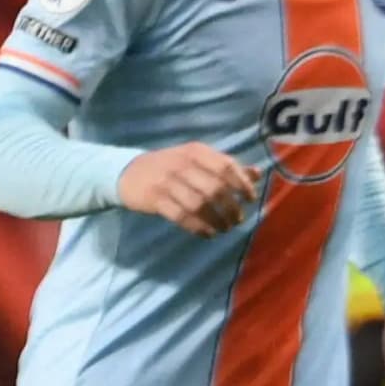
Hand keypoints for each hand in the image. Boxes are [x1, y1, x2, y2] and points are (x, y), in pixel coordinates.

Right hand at [116, 143, 257, 234]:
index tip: (250, 199)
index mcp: (195, 151)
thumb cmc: (169, 166)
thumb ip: (226, 166)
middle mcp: (182, 164)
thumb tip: (257, 174)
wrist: (127, 172)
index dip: (242, 184)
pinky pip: (181, 216)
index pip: (226, 166)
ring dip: (216, 220)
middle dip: (230, 207)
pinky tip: (208, 234)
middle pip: (214, 188)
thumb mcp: (196, 160)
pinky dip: (198, 227)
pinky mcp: (155, 199)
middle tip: (237, 220)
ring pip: (199, 205)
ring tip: (224, 229)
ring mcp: (167, 182)